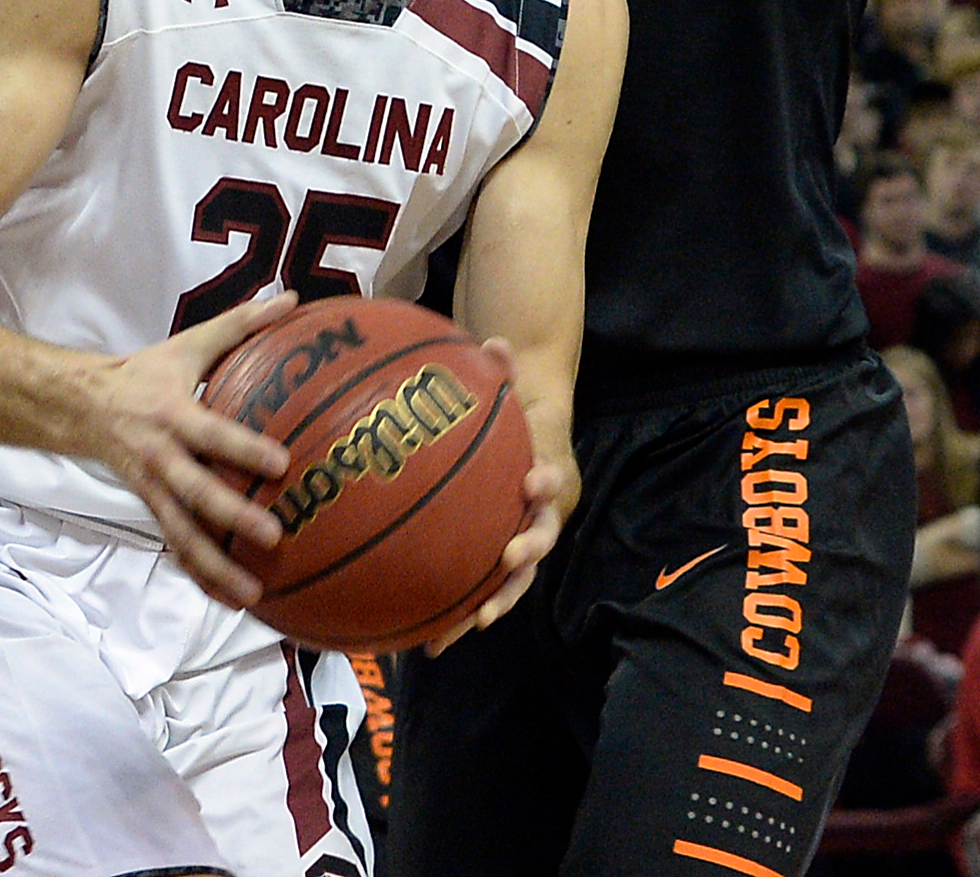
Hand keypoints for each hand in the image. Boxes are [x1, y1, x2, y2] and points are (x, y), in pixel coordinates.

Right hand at [77, 292, 299, 607]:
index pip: (212, 433)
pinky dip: (199, 573)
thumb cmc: (147, 373)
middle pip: (197, 494)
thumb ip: (240, 324)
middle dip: (232, 518)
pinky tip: (227, 597)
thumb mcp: (189, 343)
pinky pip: (175, 546)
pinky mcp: (149, 508)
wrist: (82, 406)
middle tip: (273, 537)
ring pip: (183, 534)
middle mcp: (161, 457)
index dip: (243, 449)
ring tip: (252, 595)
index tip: (281, 463)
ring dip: (215, 567)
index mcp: (173, 414)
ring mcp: (152, 489)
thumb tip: (291, 299)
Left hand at [423, 340, 573, 654]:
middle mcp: (542, 516)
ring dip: (491, 604)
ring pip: (512, 581)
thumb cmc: (516, 412)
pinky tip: (423, 641)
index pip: (556, 479)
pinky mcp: (496, 563)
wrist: (530, 439)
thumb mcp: (514, 388)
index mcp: (550, 474)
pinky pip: (479, 592)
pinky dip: (456, 616)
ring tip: (463, 626)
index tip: (534, 480)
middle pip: (541, 543)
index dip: (548, 481)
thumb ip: (506, 369)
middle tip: (508, 560)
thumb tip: (495, 339)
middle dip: (525, 558)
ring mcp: (522, 544)